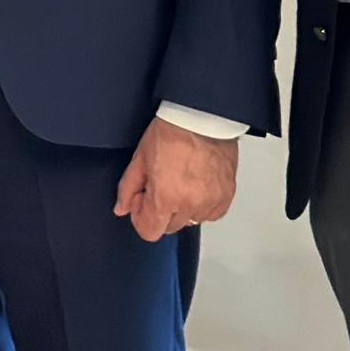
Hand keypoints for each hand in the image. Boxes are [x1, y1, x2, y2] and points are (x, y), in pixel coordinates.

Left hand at [115, 121, 239, 241]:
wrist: (202, 118)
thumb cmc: (172, 132)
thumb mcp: (140, 159)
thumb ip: (128, 188)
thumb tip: (122, 208)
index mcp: (165, 198)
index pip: (150, 232)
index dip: (141, 219)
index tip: (142, 203)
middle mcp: (190, 204)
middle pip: (170, 227)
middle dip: (161, 211)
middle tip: (160, 186)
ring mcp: (211, 202)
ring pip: (191, 220)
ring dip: (183, 208)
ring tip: (180, 182)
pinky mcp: (227, 196)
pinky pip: (212, 213)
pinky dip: (203, 205)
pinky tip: (197, 185)